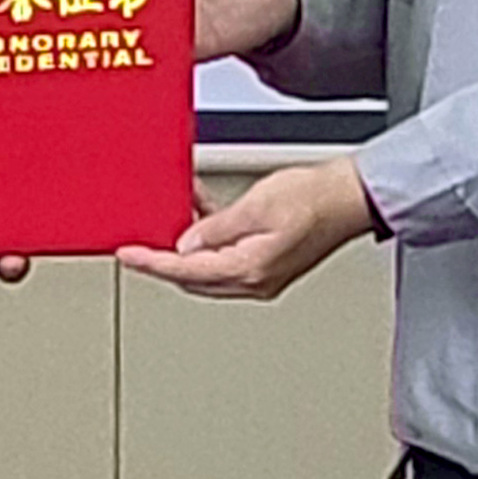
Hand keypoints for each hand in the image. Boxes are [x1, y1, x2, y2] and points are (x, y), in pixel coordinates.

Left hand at [117, 159, 376, 300]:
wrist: (349, 198)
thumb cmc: (315, 198)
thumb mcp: (255, 205)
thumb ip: (216, 227)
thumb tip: (186, 245)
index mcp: (250, 270)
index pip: (186, 272)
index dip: (152, 263)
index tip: (128, 256)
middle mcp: (255, 280)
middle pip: (193, 278)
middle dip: (165, 261)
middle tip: (140, 243)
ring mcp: (262, 275)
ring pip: (208, 269)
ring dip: (188, 246)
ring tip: (171, 215)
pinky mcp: (268, 263)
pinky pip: (227, 257)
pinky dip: (210, 239)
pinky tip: (203, 213)